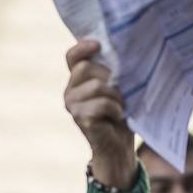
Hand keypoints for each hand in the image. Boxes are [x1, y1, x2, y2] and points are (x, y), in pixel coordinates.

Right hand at [64, 39, 135, 188]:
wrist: (119, 147)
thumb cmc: (120, 116)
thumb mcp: (117, 89)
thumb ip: (112, 72)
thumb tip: (122, 53)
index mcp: (78, 81)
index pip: (72, 57)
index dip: (82, 47)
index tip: (98, 45)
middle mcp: (70, 91)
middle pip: (86, 68)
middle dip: (109, 76)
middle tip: (122, 90)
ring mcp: (72, 105)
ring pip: (97, 85)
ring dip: (116, 95)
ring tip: (122, 106)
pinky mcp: (80, 117)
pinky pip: (102, 103)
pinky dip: (116, 109)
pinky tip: (118, 116)